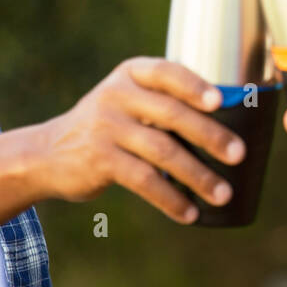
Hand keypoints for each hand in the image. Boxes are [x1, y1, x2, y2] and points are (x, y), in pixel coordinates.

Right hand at [31, 57, 243, 222]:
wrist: (48, 153)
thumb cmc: (110, 126)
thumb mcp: (129, 101)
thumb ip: (167, 103)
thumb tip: (232, 123)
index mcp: (131, 74)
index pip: (167, 72)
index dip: (194, 85)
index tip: (220, 101)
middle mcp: (117, 95)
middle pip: (171, 114)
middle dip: (209, 135)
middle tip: (238, 155)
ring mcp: (106, 127)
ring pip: (162, 151)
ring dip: (197, 175)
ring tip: (223, 193)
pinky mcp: (99, 159)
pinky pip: (143, 180)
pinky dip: (170, 199)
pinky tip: (189, 213)